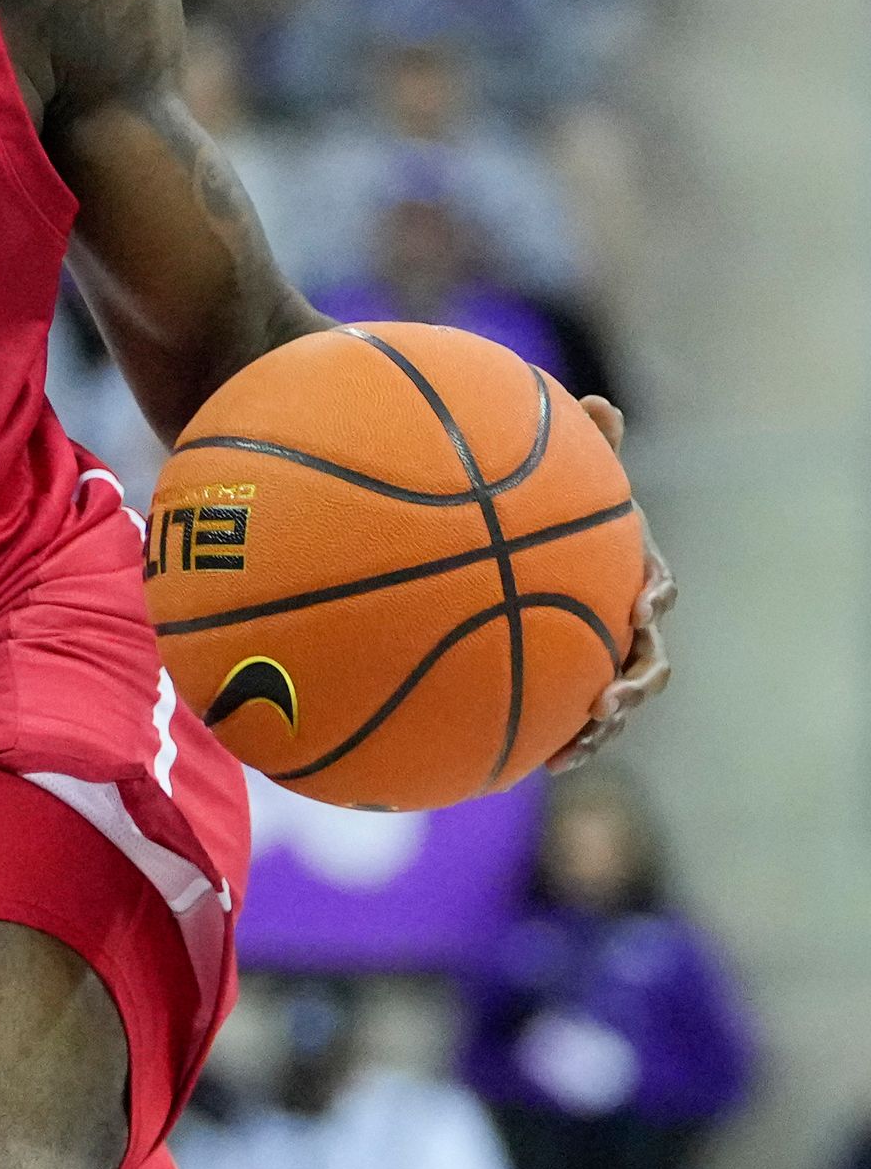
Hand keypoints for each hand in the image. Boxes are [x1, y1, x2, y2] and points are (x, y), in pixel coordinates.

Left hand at [553, 393, 672, 768]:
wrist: (512, 559)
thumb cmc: (543, 513)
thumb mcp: (561, 481)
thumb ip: (581, 446)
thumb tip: (598, 402)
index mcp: (628, 577)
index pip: (656, 587)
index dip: (654, 596)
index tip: (641, 604)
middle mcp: (622, 624)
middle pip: (648, 659)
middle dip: (636, 682)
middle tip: (610, 698)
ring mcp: (599, 660)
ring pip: (616, 702)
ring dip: (604, 728)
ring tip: (575, 748)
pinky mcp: (568, 688)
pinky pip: (573, 721)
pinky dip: (564, 743)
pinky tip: (536, 766)